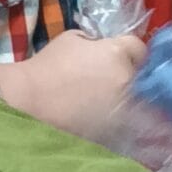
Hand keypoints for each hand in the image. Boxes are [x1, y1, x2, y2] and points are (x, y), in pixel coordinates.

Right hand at [0, 28, 146, 143]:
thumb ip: (97, 43)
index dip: (129, 52)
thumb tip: (107, 49)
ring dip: (132, 102)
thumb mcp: (72, 40)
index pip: (139, 48)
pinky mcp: (119, 131)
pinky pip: (133, 125)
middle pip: (142, 77)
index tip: (120, 57)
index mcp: (116, 53)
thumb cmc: (47, 68)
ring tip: (112, 104)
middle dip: (132, 77)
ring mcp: (125, 109)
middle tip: (114, 82)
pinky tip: (112, 121)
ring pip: (142, 104)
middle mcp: (127, 80)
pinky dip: (126, 123)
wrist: (29, 106)